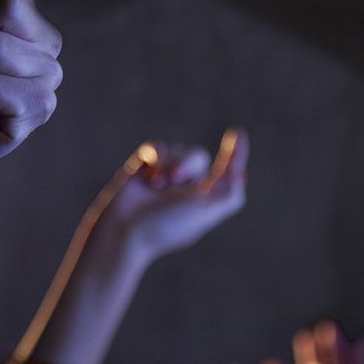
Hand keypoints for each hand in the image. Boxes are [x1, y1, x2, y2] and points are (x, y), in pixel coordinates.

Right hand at [93, 128, 248, 260]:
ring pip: (177, 150)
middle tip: (174, 178)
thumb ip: (231, 195)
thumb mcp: (207, 213)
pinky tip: (146, 176)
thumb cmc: (166, 226)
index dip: (234, 154)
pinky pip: (157, 147)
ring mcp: (162, 177)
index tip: (238, 132)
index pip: (223, 173)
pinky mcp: (142, 168)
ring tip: (155, 186)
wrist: (124, 230)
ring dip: (169, 165)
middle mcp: (184, 188)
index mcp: (203, 201)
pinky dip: (155, 158)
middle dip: (187, 163)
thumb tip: (239, 174)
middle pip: (197, 156)